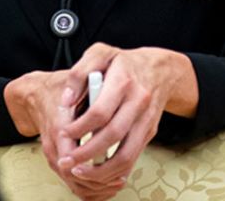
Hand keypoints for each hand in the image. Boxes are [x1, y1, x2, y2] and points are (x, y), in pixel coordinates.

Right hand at [4, 70, 127, 199]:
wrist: (37, 95)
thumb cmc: (59, 90)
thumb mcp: (77, 85)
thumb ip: (93, 95)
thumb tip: (114, 107)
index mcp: (60, 127)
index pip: (73, 156)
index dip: (94, 164)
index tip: (115, 165)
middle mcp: (54, 145)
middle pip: (75, 176)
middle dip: (99, 180)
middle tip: (120, 178)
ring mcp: (54, 155)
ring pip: (74, 184)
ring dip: (96, 187)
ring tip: (116, 183)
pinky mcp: (57, 160)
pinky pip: (71, 183)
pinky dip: (88, 188)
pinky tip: (105, 186)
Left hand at [55, 44, 193, 192]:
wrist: (160, 70)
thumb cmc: (124, 62)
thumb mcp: (100, 53)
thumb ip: (79, 73)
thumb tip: (66, 100)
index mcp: (123, 80)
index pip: (100, 111)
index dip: (80, 127)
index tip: (64, 133)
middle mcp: (138, 101)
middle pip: (113, 135)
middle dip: (87, 153)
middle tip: (68, 161)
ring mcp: (146, 119)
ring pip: (127, 153)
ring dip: (102, 169)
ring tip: (81, 171)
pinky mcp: (149, 131)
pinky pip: (134, 156)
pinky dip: (116, 169)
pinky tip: (100, 171)